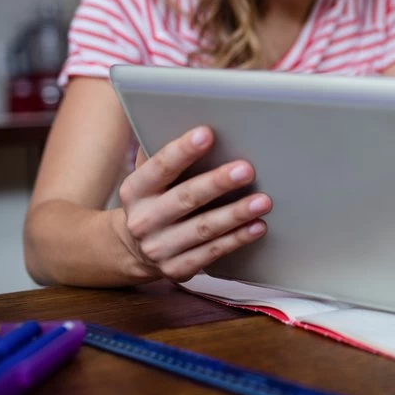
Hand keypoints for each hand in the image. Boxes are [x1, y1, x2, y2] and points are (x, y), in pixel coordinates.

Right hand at [116, 126, 271, 281]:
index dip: (183, 150)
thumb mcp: (149, 178)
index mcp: (135, 190)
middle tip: (247, 169)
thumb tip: (200, 125)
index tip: (206, 134)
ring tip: (263, 200)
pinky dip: (237, 239)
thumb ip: (167, 156)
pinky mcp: (177, 269)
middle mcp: (143, 221)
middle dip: (218, 183)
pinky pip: (212, 253)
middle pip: (185, 198)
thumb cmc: (154, 199)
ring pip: (203, 229)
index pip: (159, 167)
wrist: (131, 248)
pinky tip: (257, 226)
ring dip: (236, 214)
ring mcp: (159, 248)